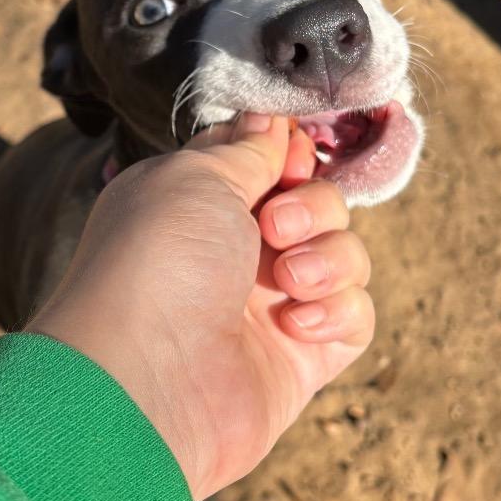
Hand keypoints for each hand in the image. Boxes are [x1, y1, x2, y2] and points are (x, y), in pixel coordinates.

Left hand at [28, 114, 373, 500]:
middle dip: (311, 205)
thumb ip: (244, 151)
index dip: (288, 154)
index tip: (287, 157)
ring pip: (344, 256)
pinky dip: (338, 311)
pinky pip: (354, 317)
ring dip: (328, 257)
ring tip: (288, 280)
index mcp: (200, 203)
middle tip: (273, 227)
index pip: (267, 163)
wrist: (147, 379)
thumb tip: (269, 121)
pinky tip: (297, 324)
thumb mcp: (196, 179)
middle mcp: (236, 252)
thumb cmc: (157, 263)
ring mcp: (270, 305)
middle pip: (316, 204)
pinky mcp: (301, 357)